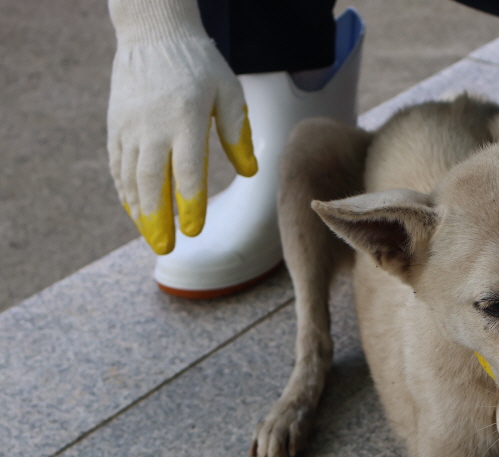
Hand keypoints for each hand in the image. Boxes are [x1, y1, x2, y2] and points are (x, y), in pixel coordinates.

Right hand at [107, 0, 257, 253]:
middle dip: (158, 220)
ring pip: (131, 177)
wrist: (155, 33)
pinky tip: (134, 209)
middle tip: (166, 248)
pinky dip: (125, 190)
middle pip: (152, 182)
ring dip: (140, 211)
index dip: (190, 205)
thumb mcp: (229, 93)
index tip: (194, 231)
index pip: (187, 172)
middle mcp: (153, 126)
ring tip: (151, 237)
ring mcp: (130, 126)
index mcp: (186, 119)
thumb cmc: (200, 65)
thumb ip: (238, 134)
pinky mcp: (116, 124)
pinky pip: (118, 164)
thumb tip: (250, 173)